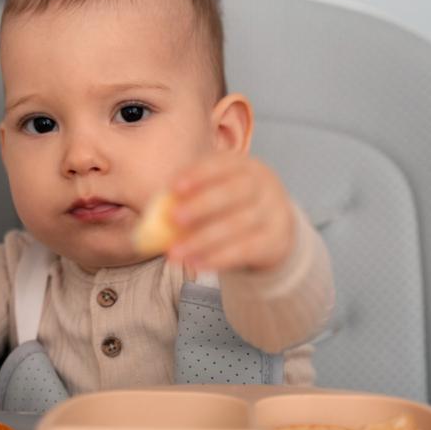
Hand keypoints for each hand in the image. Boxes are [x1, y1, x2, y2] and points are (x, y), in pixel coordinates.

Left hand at [167, 153, 294, 272]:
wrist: (274, 229)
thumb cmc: (232, 207)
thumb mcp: (217, 193)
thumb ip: (190, 198)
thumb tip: (155, 213)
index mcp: (244, 166)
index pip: (224, 164)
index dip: (199, 174)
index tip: (174, 186)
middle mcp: (263, 185)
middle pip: (235, 192)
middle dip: (202, 205)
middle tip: (173, 219)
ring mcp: (273, 213)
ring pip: (238, 225)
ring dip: (202, 240)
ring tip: (175, 253)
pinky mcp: (275, 241)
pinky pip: (246, 250)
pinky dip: (219, 259)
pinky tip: (196, 265)